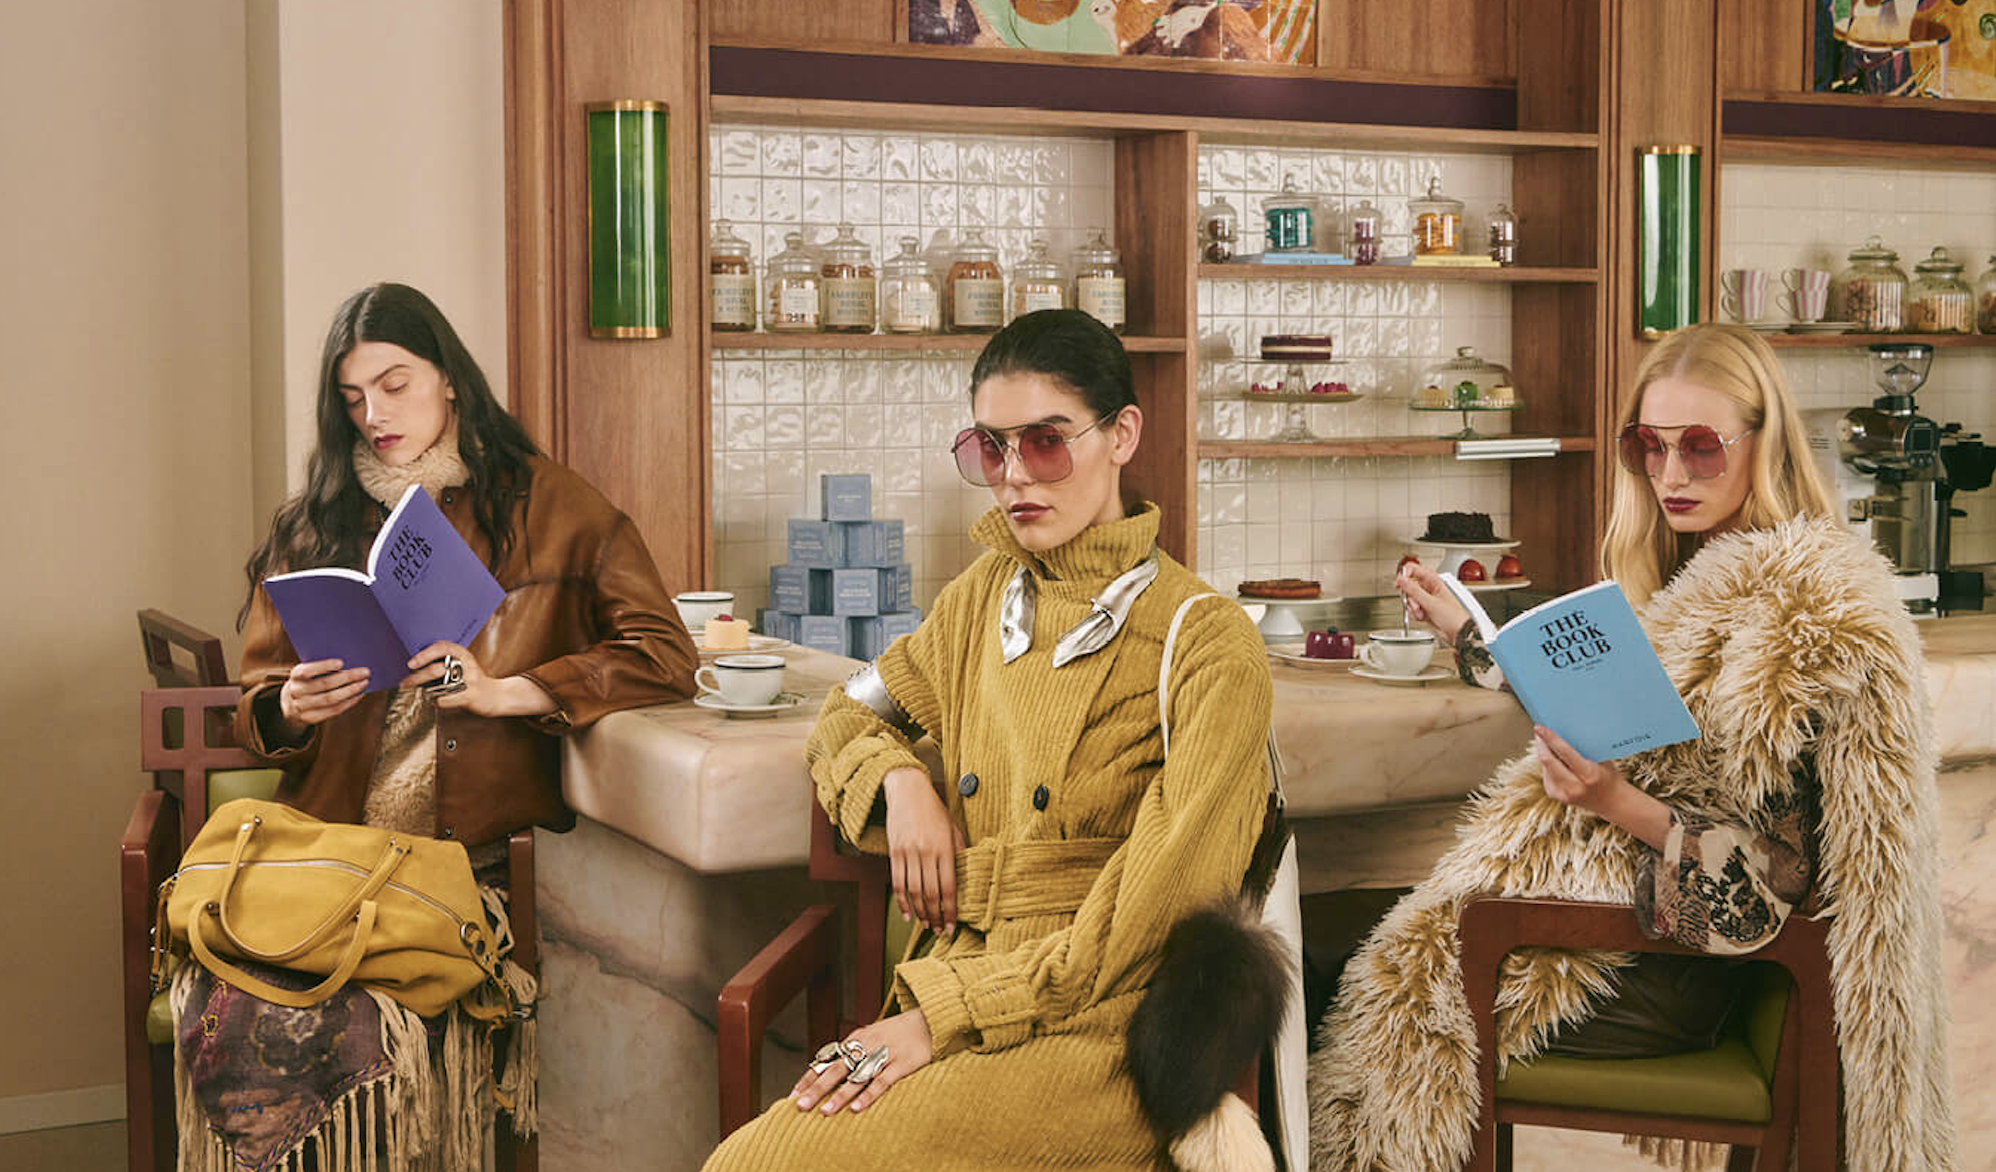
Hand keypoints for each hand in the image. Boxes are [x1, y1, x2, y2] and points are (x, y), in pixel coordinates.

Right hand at [278, 658, 369, 731]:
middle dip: (347, 677)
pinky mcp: (310, 718)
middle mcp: (296, 691)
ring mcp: (302, 706)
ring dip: (351, 690)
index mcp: (295, 675)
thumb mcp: (309, 671)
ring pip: (331, 699)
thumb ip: (323, 667)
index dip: (324, 666)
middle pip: (324, 684)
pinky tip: (359, 694)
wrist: (291, 702)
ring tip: (365, 683)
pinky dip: (349, 702)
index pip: (308, 670)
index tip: (342, 662)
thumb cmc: (308, 680)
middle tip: (365, 672)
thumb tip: (351, 663)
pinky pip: (334, 710)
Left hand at [401, 642, 555, 717]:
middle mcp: (467, 665)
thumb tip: (417, 663)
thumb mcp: (463, 664)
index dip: (425, 654)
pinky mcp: (471, 695)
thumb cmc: (473, 681)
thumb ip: (446, 661)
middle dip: (417, 677)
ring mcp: (470, 680)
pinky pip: (448, 699)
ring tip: (418, 692)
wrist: (496, 695)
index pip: (442, 647)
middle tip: (405, 682)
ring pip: (441, 685)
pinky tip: (436, 701)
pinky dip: (438, 702)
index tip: (411, 663)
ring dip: (425, 690)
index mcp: (463, 654)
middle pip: (437, 668)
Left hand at [790, 1009, 933, 1115]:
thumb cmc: (896, 1033)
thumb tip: (826, 1067)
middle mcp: (866, 1046)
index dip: (809, 1077)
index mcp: (855, 1040)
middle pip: (836, 1070)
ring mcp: (883, 1055)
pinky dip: (868, 1095)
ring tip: (824, 1111)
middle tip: (800, 1106)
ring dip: (839, 1096)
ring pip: (857, 1078)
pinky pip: (882, 1082)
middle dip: (816, 1089)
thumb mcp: (870, 1037)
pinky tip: (857, 1108)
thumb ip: (851, 1051)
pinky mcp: (901, 1064)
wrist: (930, 1021)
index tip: (793, 1094)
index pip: (826, 1060)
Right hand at [883, 767, 964, 934]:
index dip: (950, 911)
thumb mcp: (953, 829)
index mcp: (945, 848)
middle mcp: (926, 852)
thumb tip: (964, 879)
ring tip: (926, 924)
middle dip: (936, 916)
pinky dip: (901, 901)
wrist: (908, 790)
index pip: (949, 887)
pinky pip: (897, 882)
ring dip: (920, 912)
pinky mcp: (894, 851)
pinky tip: (907, 914)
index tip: (952, 927)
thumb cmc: (934, 810)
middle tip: (939, 931)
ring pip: (913, 891)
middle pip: (930, 893)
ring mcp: (908, 852)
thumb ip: (959, 853)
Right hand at [1397, 561, 1470, 645]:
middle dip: (1411, 598)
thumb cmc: (1453, 616)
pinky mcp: (1425, 610)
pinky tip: (1423, 617)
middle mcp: (1430, 589)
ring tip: (1422, 613)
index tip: (1399, 583)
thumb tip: (1402, 580)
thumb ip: (1414, 590)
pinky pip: (1413, 609)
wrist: (1458, 632)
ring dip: (1414, 608)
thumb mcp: (1431, 602)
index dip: (1405, 574)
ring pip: (1411, 599)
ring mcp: (1427, 600)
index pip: (1415, 570)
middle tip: (1416, 604)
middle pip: (1410, 586)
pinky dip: (1415, 614)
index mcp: (1434, 581)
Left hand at [1532, 725, 1672, 849]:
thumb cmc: (1608, 776)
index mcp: (1588, 775)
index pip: (1564, 752)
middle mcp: (1574, 787)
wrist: (1612, 802)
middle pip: (1547, 761)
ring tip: (1548, 743)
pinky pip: (1546, 775)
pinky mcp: (1556, 796)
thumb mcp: (1601, 759)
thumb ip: (1582, 748)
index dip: (1550, 738)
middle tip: (1539, 731)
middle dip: (1541, 744)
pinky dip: (1548, 765)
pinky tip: (1555, 760)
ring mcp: (1563, 794)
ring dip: (1544, 753)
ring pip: (1544, 767)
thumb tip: (1562, 730)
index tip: (1540, 727)